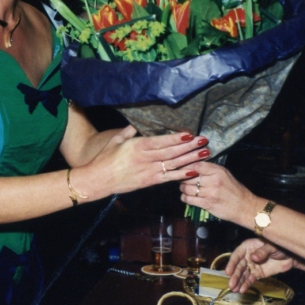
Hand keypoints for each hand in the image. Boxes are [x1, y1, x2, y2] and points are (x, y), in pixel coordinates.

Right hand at [84, 126, 209, 195]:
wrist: (100, 179)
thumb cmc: (106, 158)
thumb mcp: (116, 140)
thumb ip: (129, 131)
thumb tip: (137, 123)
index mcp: (138, 146)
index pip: (161, 141)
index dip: (176, 138)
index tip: (189, 133)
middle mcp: (146, 158)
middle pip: (171, 152)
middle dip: (189, 146)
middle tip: (204, 140)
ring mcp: (149, 171)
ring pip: (174, 164)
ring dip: (191, 159)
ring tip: (205, 153)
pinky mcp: (150, 181)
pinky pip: (170, 178)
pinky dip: (183, 175)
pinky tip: (195, 171)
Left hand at [178, 160, 255, 224]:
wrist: (244, 207)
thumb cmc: (234, 189)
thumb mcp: (225, 174)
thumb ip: (210, 169)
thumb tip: (193, 166)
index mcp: (218, 171)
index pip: (196, 165)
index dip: (187, 167)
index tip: (183, 169)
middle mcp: (213, 181)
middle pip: (189, 177)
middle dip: (183, 178)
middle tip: (182, 179)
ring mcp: (210, 193)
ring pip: (186, 188)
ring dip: (183, 188)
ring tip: (184, 188)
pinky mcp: (207, 204)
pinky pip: (189, 199)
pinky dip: (184, 198)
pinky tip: (186, 197)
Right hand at [223, 238, 295, 292]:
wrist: (290, 257)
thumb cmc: (280, 246)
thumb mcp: (272, 247)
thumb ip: (263, 252)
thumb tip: (253, 258)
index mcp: (248, 247)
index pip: (237, 255)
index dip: (232, 263)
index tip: (228, 272)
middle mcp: (248, 256)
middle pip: (239, 267)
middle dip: (235, 276)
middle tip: (231, 285)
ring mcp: (252, 266)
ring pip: (243, 274)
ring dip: (238, 282)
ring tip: (234, 290)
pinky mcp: (258, 274)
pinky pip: (250, 279)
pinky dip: (246, 284)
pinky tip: (242, 290)